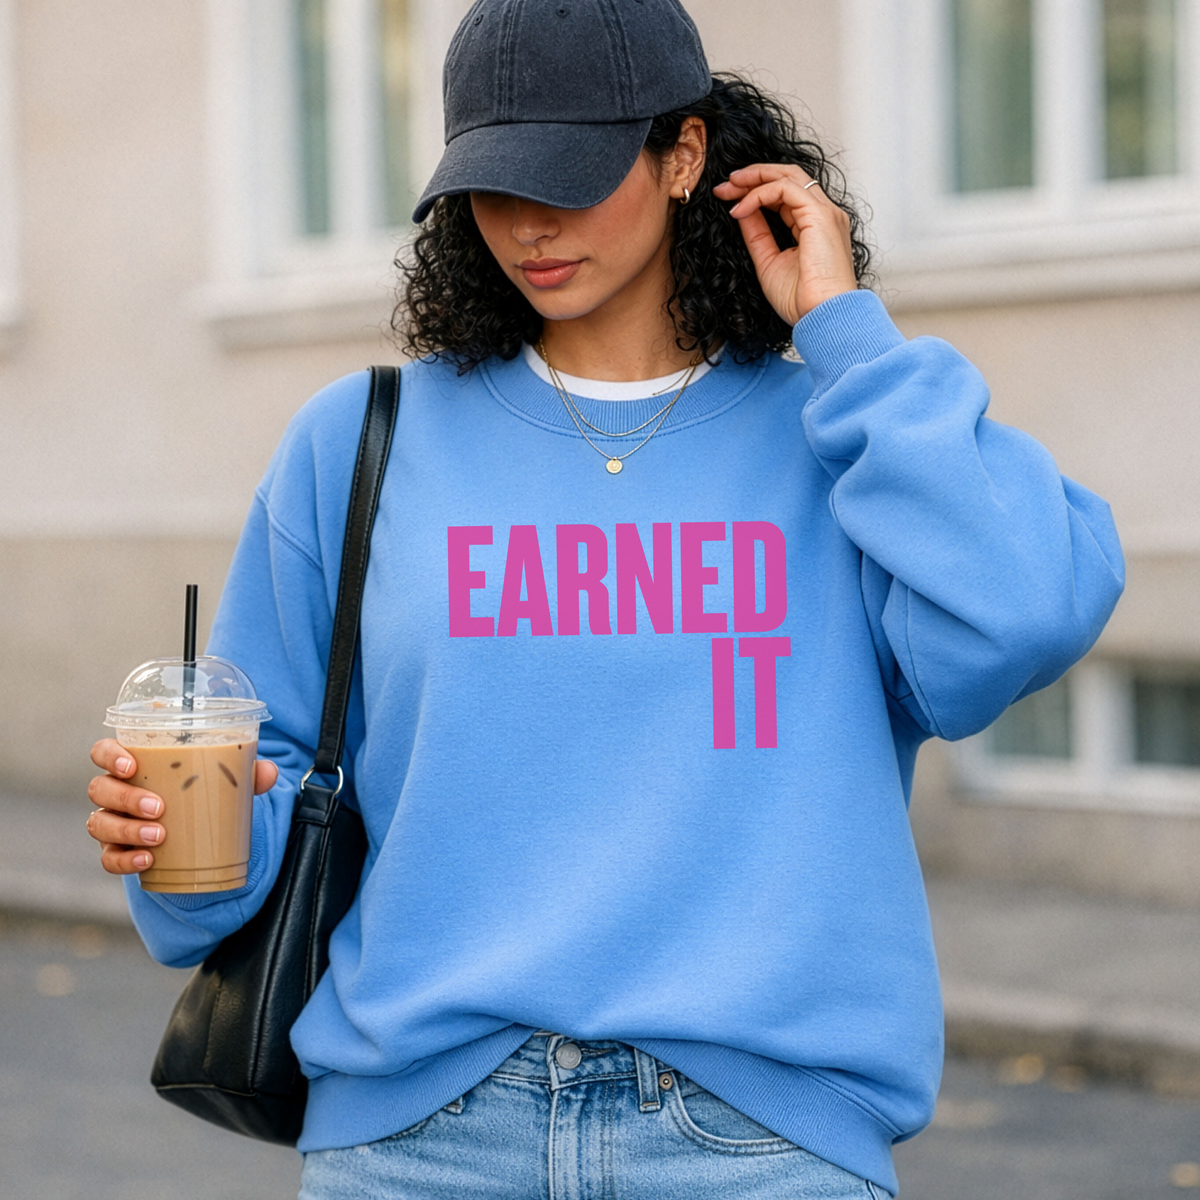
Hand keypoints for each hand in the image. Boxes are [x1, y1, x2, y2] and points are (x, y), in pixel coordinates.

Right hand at [86, 739, 278, 875]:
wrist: (194, 829)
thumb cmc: (198, 791)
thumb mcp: (222, 779)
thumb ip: (245, 772)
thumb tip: (268, 771)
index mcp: (133, 763)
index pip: (103, 751)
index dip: (110, 755)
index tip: (132, 765)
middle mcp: (115, 791)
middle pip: (100, 789)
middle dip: (126, 798)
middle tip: (159, 808)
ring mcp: (112, 822)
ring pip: (99, 824)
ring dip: (127, 830)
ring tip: (159, 836)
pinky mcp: (117, 850)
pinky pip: (108, 858)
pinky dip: (125, 860)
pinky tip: (146, 860)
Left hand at [713, 164, 857, 325]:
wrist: (823, 317)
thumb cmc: (803, 301)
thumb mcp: (769, 261)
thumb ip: (757, 234)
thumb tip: (741, 212)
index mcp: (815, 226)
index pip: (785, 194)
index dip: (756, 191)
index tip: (728, 199)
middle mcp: (823, 214)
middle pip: (788, 176)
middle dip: (753, 176)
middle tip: (725, 186)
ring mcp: (825, 212)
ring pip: (788, 175)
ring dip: (755, 177)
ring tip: (729, 188)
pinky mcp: (820, 215)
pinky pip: (785, 189)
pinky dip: (759, 194)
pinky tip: (740, 209)